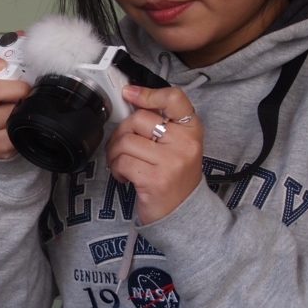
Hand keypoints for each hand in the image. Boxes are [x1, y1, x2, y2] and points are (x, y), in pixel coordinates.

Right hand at [0, 53, 31, 159]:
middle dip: (14, 88)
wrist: (6, 137)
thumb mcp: (9, 78)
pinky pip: (10, 136)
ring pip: (4, 115)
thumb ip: (14, 56)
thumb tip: (24, 36)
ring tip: (28, 109)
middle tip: (27, 89)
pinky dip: (22, 129)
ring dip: (21, 111)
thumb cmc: (8, 103)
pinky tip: (25, 125)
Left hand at [105, 85, 203, 223]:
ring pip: (126, 141)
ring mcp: (171, 162)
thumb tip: (130, 99)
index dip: (148, 93)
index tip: (129, 94)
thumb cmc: (174, 177)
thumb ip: (160, 124)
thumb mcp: (177, 145)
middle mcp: (185, 143)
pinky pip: (122, 162)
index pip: (174, 99)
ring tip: (122, 164)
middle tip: (122, 147)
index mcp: (191, 130)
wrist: (184, 214)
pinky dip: (116, 169)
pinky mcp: (155, 179)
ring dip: (115, 154)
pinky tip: (125, 176)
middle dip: (121, 133)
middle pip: (138, 119)